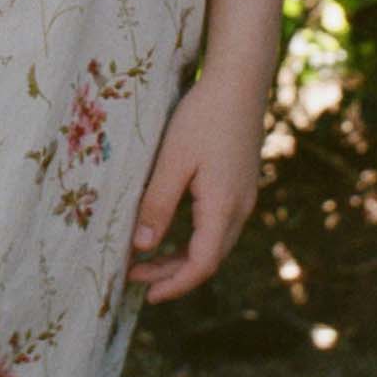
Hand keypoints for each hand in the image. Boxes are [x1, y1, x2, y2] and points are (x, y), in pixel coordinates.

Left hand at [125, 78, 264, 303]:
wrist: (239, 82)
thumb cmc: (203, 116)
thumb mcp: (172, 160)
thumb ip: (157, 205)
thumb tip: (141, 248)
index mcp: (223, 207)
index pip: (202, 264)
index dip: (174, 285)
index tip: (146, 295)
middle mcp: (240, 208)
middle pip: (209, 259)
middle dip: (172, 274)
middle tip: (133, 276)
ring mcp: (243, 197)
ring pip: (214, 244)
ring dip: (182, 257)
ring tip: (146, 259)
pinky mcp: (240, 185)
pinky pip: (218, 226)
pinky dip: (193, 238)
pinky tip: (171, 231)